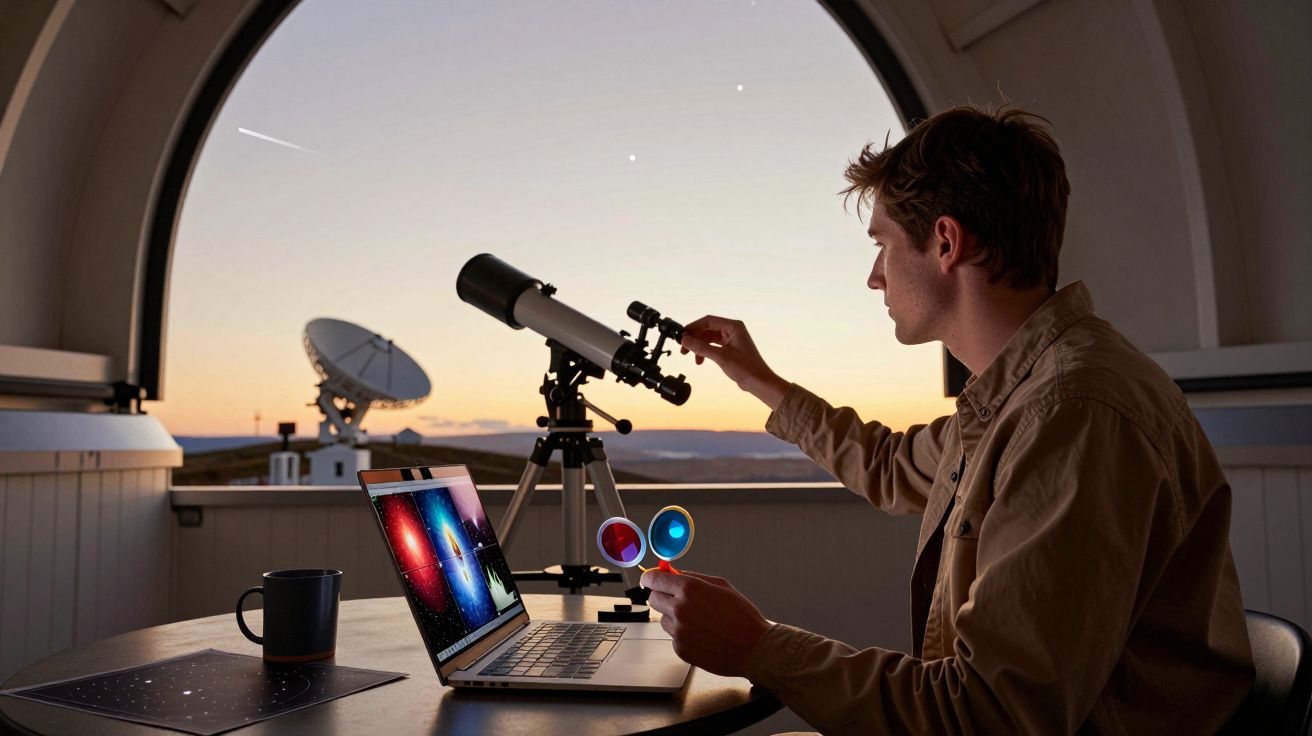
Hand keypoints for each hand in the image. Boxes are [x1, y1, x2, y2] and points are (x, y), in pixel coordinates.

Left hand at [640, 569, 770, 677]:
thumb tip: (675, 573)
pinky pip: (673, 636)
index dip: (650, 577)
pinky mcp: (680, 648)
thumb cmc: (742, 617)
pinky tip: (702, 634)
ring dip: (673, 616)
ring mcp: (679, 631)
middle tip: (676, 598)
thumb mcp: (721, 586)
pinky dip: (682, 634)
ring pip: (662, 618)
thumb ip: (694, 577)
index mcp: (690, 589)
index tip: (649, 579)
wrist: (753, 648)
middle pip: (653, 598)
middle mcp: (680, 609)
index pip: (655, 579)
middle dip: (661, 595)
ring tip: (698, 620)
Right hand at [680, 315, 789, 409]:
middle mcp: (733, 330)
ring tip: (691, 356)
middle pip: (707, 329)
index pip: (708, 320)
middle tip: (684, 348)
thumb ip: (701, 347)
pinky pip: (714, 346)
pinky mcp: (730, 348)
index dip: (693, 327)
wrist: (759, 381)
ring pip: (709, 338)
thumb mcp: (720, 357)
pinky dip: (705, 352)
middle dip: (695, 338)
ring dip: (699, 346)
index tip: (682, 335)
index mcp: (733, 326)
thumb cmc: (746, 367)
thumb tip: (685, 340)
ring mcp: (732, 339)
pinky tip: (701, 360)